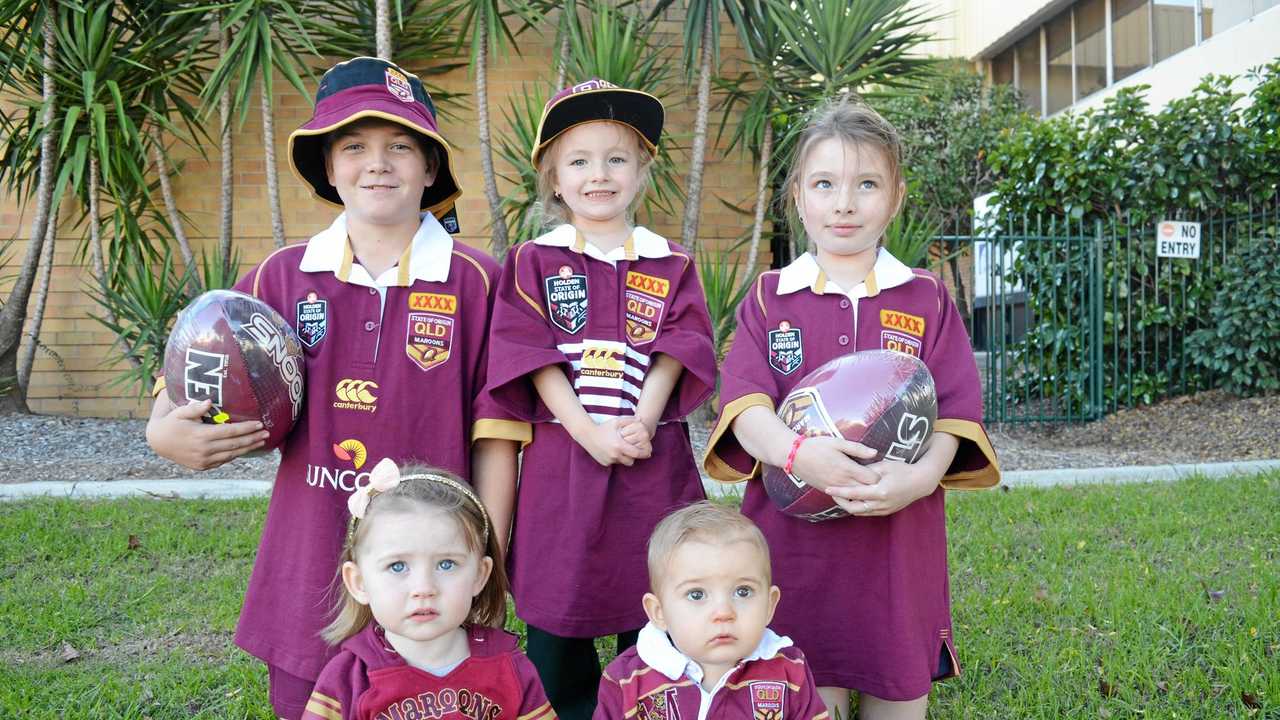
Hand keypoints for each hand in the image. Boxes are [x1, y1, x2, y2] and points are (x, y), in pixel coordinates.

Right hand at [146, 398, 268, 469]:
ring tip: (261, 441)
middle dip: (253, 439)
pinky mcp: (202, 466)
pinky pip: (223, 461)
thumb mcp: (180, 412)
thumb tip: (210, 401)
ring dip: (247, 448)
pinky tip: (244, 448)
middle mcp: (204, 450)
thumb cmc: (172, 422)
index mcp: (201, 436)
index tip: (260, 424)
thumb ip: (195, 408)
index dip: (246, 428)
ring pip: (231, 455)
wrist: (158, 442)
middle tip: (267, 433)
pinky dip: (235, 455)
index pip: (230, 432)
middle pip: (235, 445)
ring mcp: (203, 460)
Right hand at [574, 417, 648, 466]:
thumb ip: (629, 420)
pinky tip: (613, 451)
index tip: (648, 453)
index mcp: (619, 445)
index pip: (636, 453)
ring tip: (623, 450)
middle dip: (633, 457)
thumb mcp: (616, 422)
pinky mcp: (604, 463)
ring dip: (624, 458)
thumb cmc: (603, 427)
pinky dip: (616, 458)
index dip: (644, 454)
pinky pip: (614, 462)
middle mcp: (614, 455)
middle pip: (630, 461)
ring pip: (622, 462)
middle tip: (633, 451)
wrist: (587, 435)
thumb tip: (641, 419)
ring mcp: (609, 460)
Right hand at [789, 435, 879, 490]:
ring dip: (863, 493)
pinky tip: (853, 490)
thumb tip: (875, 453)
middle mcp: (842, 482)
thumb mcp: (838, 442)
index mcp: (847, 468)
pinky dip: (851, 497)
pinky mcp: (827, 492)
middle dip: (874, 487)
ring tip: (866, 485)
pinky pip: (844, 500)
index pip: (872, 479)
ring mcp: (834, 489)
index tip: (879, 469)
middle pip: (866, 491)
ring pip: (856, 498)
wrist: (794, 456)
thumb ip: (857, 449)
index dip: (879, 475)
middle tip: (876, 479)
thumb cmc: (816, 446)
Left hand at [825, 458, 940, 515]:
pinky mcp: (886, 512)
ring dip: (848, 506)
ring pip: (860, 513)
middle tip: (831, 493)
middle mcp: (881, 504)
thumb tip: (851, 472)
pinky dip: (858, 508)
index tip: (827, 489)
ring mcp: (884, 510)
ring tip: (839, 496)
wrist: (920, 482)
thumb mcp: (884, 466)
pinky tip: (852, 500)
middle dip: (840, 502)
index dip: (839, 492)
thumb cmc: (902, 470)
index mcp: (880, 491)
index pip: (854, 494)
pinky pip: (868, 513)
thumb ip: (867, 471)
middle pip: (854, 509)